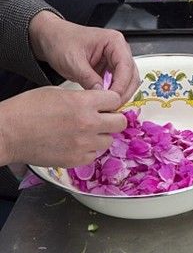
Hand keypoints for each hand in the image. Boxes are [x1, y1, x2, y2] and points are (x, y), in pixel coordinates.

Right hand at [0, 87, 125, 166]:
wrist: (6, 133)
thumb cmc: (26, 110)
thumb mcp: (57, 92)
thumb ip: (82, 98)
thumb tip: (97, 103)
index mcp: (84, 103)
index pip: (115, 99)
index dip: (110, 101)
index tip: (105, 104)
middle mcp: (88, 124)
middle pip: (120, 123)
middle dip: (112, 119)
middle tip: (102, 119)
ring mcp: (83, 144)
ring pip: (108, 141)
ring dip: (100, 136)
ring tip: (83, 132)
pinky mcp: (75, 160)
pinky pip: (93, 155)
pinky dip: (88, 150)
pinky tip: (75, 144)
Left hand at [28, 11, 139, 102]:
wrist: (51, 38)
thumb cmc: (61, 42)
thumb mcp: (73, 62)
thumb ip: (89, 78)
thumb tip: (102, 95)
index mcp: (114, 41)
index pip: (126, 66)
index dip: (121, 85)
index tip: (112, 99)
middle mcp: (119, 49)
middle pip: (131, 74)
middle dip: (124, 91)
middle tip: (113, 106)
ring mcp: (115, 59)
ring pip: (127, 80)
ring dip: (120, 93)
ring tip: (109, 104)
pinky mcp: (109, 68)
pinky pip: (117, 82)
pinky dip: (113, 92)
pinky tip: (105, 99)